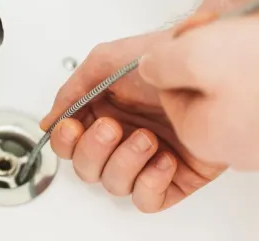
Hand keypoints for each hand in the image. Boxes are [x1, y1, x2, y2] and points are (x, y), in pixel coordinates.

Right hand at [40, 29, 225, 212]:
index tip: (73, 127)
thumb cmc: (163, 58)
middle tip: (114, 127)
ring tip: (149, 138)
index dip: (65, 142)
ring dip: (126, 162)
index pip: (69, 144)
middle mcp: (122, 139)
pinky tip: (165, 158)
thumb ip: (72, 91)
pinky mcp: (173, 177)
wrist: (208, 66)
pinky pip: (147, 199)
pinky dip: (151, 183)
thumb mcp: (106, 61)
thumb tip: (49, 120)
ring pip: (114, 185)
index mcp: (103, 114)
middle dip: (95, 150)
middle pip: (86, 168)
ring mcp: (146, 160)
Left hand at [139, 9, 258, 170]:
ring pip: (234, 90)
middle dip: (211, 55)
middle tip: (233, 33)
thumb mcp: (198, 55)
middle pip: (201, 89)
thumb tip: (147, 69)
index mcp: (199, 133)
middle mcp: (229, 145)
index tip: (202, 29)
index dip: (181, 50)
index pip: (168, 87)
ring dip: (241, 60)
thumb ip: (162, 64)